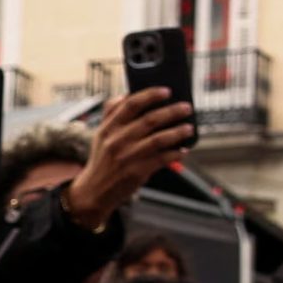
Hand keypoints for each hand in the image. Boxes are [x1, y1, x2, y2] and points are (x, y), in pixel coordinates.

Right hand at [69, 86, 196, 225]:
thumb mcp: (101, 135)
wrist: (94, 191)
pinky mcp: (137, 172)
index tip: (167, 91)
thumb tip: (125, 94)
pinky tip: (183, 150)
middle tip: (186, 107)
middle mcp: (117, 141)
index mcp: (109, 128)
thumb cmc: (102, 160)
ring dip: (177, 132)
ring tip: (189, 128)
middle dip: (172, 112)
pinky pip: (161, 159)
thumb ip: (111, 114)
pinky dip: (175, 154)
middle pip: (149, 120)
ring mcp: (128, 157)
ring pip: (158, 139)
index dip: (150, 95)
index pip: (131, 105)